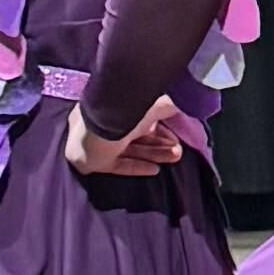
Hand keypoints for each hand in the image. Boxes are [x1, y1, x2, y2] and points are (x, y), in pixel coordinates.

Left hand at [68, 96, 190, 178]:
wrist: (100, 126)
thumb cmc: (125, 110)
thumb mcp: (151, 104)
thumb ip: (165, 107)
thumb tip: (177, 109)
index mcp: (111, 106)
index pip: (137, 118)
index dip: (158, 127)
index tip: (174, 133)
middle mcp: (102, 124)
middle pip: (136, 136)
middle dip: (160, 142)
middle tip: (178, 149)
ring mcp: (96, 143)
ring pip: (131, 149)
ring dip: (154, 153)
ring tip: (176, 156)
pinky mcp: (95, 162)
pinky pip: (120, 164)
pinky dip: (138, 166)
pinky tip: (156, 169)